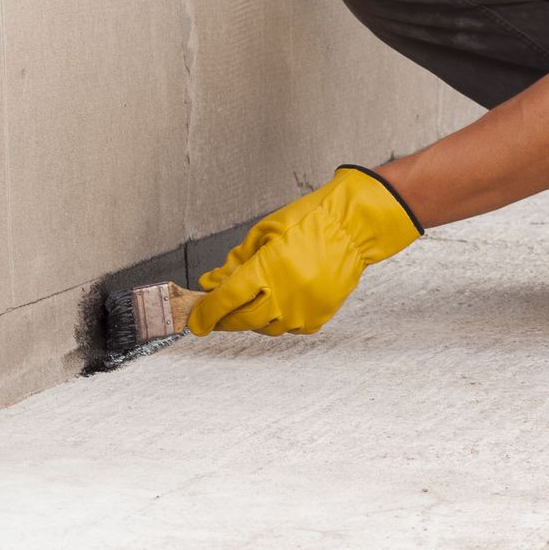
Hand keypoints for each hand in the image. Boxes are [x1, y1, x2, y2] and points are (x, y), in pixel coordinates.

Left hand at [189, 166, 422, 335]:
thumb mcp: (264, 232)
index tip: (195, 321)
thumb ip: (236, 261)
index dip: (206, 313)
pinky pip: (289, 328)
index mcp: (268, 268)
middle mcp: (285, 294)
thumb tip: (212, 284)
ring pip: (265, 327)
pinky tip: (280, 300)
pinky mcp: (318, 317)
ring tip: (255, 298)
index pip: (226, 300)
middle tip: (217, 312)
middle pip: (242, 320)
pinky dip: (278, 318)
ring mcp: (303, 309)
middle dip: (224, 318)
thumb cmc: (308, 221)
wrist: (353, 227)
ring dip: (252, 317)